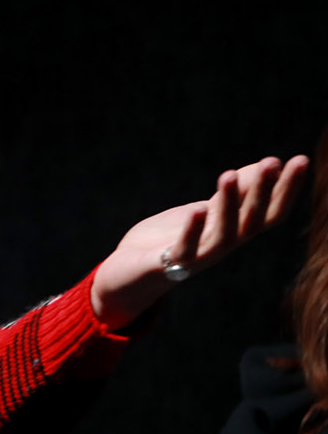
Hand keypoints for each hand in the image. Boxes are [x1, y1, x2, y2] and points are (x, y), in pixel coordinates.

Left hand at [90, 153, 307, 327]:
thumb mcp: (205, 210)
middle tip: (274, 162)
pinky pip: (185, 249)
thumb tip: (266, 165)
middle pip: (252, 221)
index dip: (287, 189)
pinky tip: (197, 209)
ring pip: (223, 234)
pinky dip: (193, 230)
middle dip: (264, 192)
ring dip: (228, 205)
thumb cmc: (169, 239)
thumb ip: (232, 194)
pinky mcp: (170, 265)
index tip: (302, 160)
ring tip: (228, 174)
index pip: (270, 212)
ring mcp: (198, 258)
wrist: (130, 273)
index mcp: (233, 232)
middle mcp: (223, 246)